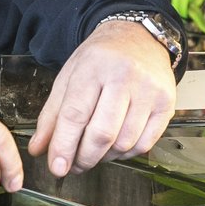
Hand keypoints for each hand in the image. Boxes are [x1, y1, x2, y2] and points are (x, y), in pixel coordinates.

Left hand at [27, 21, 176, 178]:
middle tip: (74, 166)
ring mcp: (149, 90)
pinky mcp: (166, 103)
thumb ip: (52, 115)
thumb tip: (38, 149)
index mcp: (93, 67)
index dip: (64, 146)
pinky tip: (115, 147)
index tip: (56, 167)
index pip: (76, 115)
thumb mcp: (69, 77)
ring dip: (104, 157)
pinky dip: (126, 154)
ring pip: (124, 143)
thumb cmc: (100, 59)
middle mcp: (124, 77)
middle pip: (102, 133)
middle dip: (84, 158)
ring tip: (93, 152)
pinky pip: (144, 144)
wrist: (137, 37)